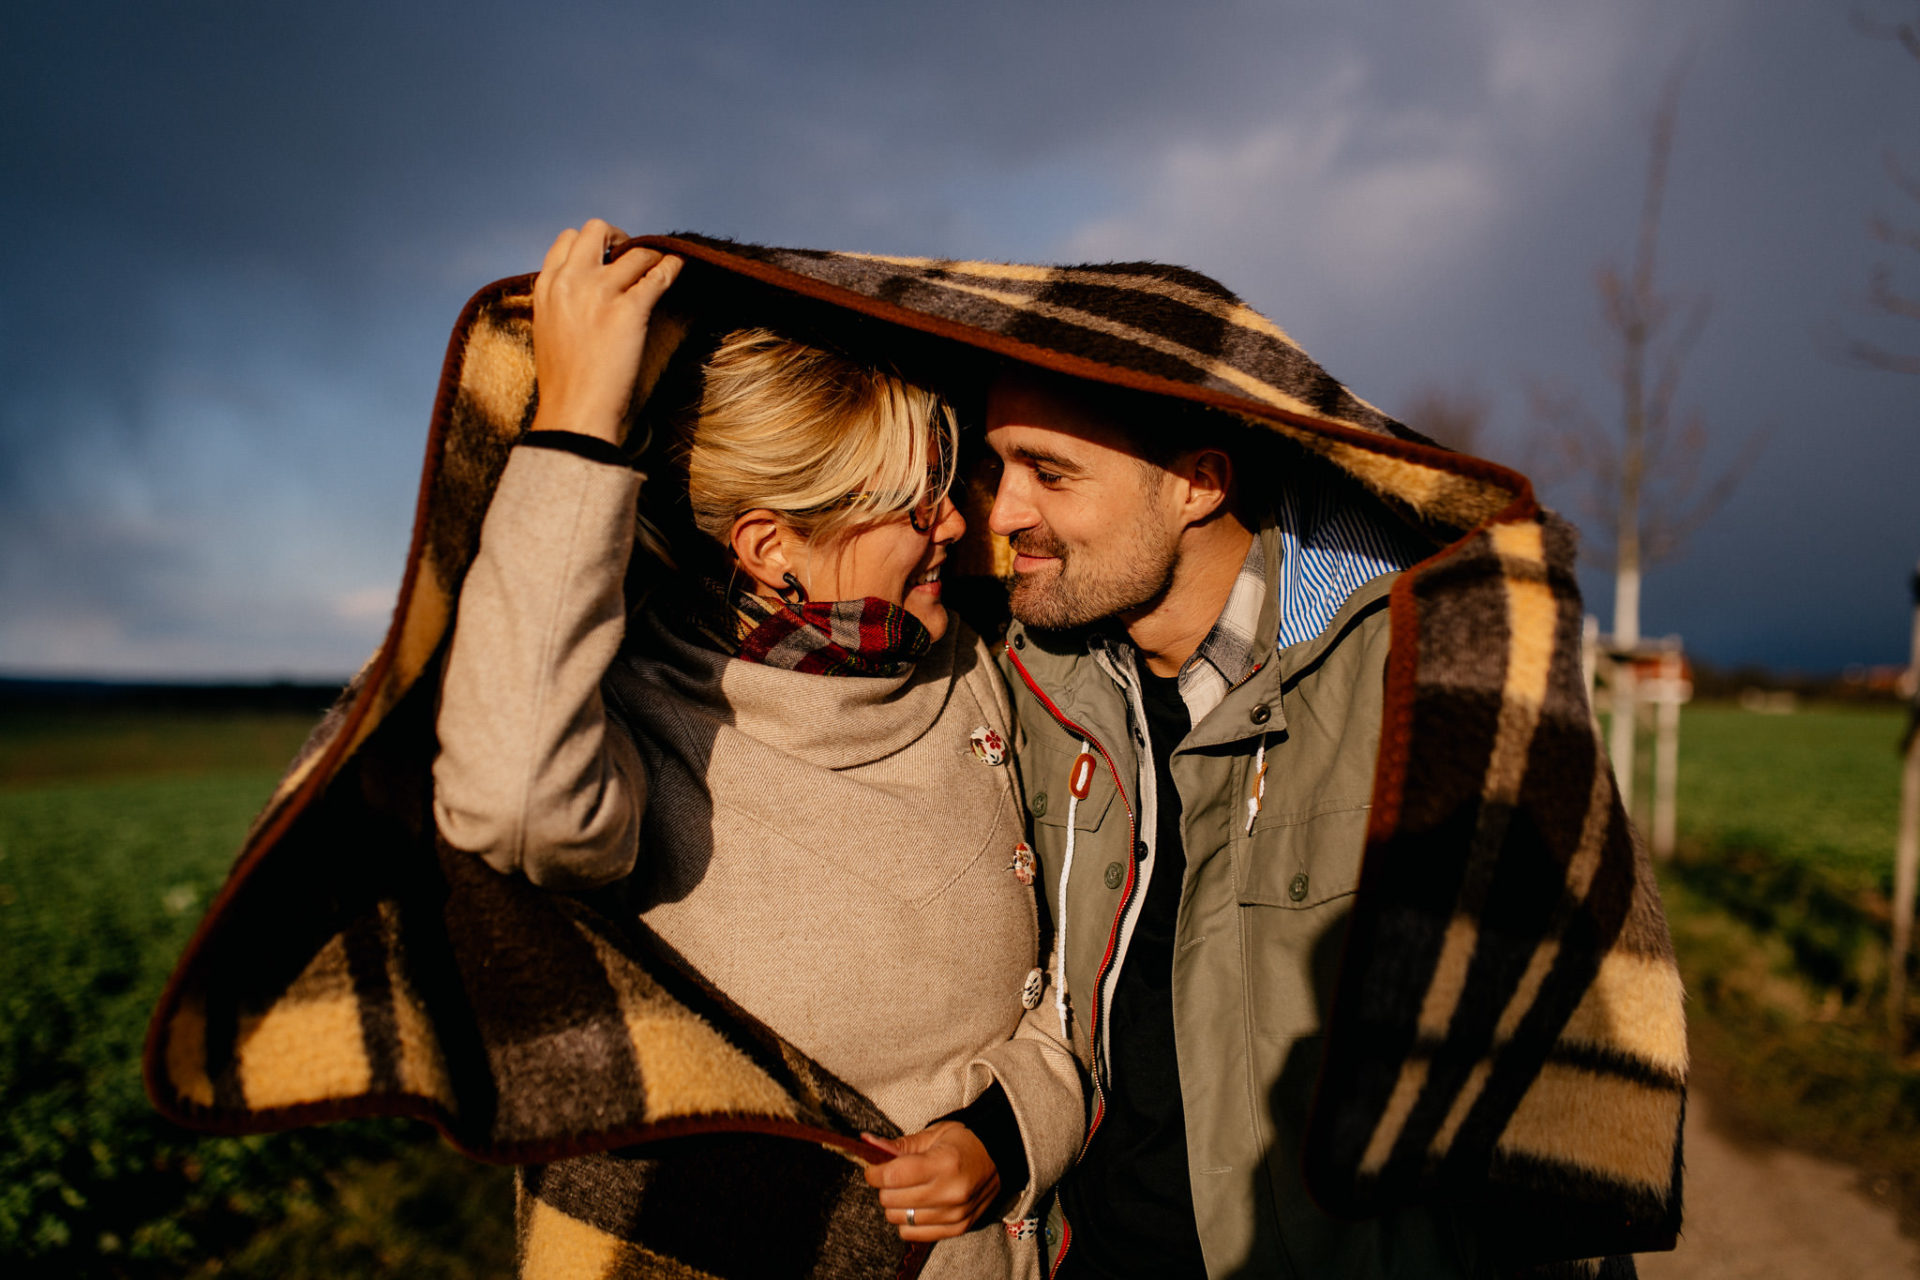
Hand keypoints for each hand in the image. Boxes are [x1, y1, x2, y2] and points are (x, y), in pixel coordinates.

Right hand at [529, 219, 681, 443]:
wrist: (574, 412)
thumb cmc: (564, 382)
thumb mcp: (548, 330)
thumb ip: (561, 302)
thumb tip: (585, 290)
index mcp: (547, 287)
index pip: (568, 240)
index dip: (593, 245)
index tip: (607, 258)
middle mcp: (571, 282)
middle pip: (597, 230)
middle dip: (619, 237)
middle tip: (633, 256)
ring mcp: (599, 293)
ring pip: (635, 252)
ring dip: (652, 256)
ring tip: (662, 265)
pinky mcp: (628, 310)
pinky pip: (658, 275)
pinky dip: (672, 267)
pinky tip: (679, 266)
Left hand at [861, 1122, 1000, 1242]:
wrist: (1000, 1157)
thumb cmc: (964, 1141)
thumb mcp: (934, 1134)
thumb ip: (901, 1145)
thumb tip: (867, 1143)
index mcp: (944, 1162)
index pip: (893, 1176)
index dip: (874, 1173)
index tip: (873, 1169)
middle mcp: (951, 1192)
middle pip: (893, 1200)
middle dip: (884, 1187)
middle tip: (892, 1177)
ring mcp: (955, 1214)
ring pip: (900, 1219)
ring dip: (895, 1205)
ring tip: (906, 1191)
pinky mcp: (958, 1228)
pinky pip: (915, 1234)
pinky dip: (908, 1222)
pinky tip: (916, 1206)